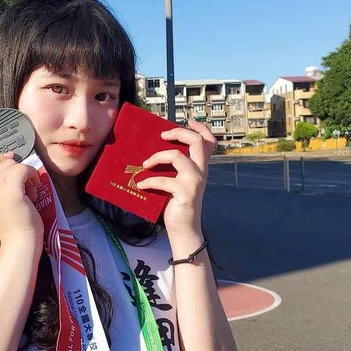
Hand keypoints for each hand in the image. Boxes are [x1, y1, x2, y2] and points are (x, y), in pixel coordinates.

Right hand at [0, 151, 42, 245]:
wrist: (20, 241)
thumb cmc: (14, 220)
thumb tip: (9, 155)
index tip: (9, 173)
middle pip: (4, 160)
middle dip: (17, 173)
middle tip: (21, 192)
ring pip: (15, 164)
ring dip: (27, 177)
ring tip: (27, 195)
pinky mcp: (10, 190)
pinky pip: (25, 169)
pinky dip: (33, 177)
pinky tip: (32, 194)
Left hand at [136, 119, 215, 235]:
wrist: (183, 229)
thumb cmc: (177, 205)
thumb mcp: (178, 183)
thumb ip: (173, 169)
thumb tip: (151, 154)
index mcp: (200, 167)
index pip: (209, 142)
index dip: (201, 128)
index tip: (188, 121)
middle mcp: (201, 172)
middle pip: (196, 142)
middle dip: (178, 132)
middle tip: (162, 135)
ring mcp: (195, 181)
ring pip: (178, 157)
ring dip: (157, 157)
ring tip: (145, 164)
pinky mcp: (186, 192)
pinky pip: (164, 181)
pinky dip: (149, 181)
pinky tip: (141, 185)